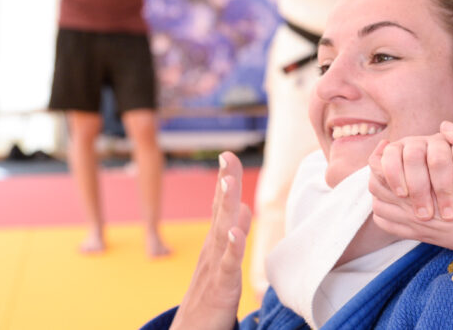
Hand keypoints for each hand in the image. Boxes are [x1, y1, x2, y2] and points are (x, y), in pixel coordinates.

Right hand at [171, 152, 251, 329]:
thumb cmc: (208, 296)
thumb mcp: (223, 262)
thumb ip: (233, 235)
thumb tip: (244, 208)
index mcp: (216, 244)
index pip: (221, 207)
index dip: (225, 182)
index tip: (227, 155)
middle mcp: (213, 250)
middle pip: (221, 212)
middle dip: (225, 184)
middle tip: (227, 157)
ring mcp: (215, 267)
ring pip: (223, 232)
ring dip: (226, 208)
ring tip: (228, 183)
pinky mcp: (221, 288)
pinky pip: (228, 266)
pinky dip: (232, 248)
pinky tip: (236, 233)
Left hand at [369, 122, 452, 260]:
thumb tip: (444, 126)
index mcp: (431, 188)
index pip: (387, 168)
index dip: (385, 154)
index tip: (391, 145)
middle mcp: (419, 212)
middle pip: (378, 187)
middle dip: (381, 171)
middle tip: (391, 160)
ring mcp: (420, 227)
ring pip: (381, 207)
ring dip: (383, 191)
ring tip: (394, 177)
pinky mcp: (425, 238)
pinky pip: (390, 227)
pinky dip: (386, 213)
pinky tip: (397, 202)